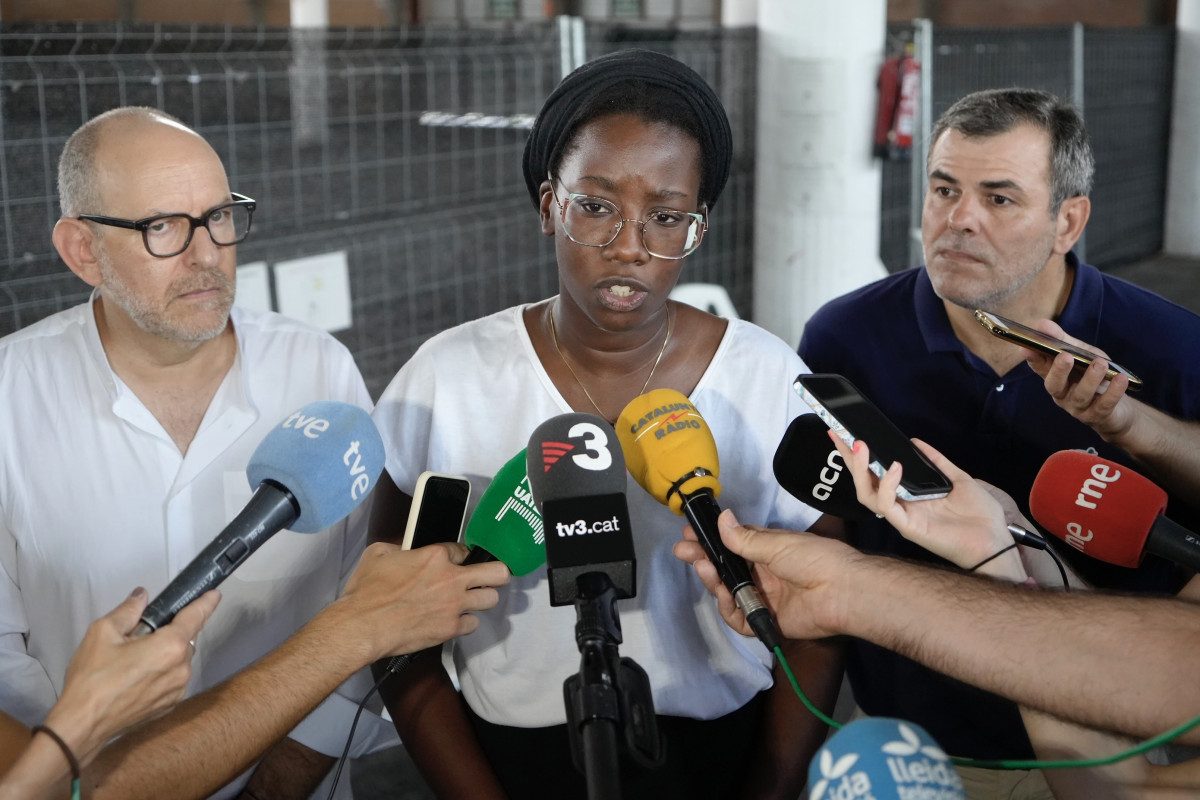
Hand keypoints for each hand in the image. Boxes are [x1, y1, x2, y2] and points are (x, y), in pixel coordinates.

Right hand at [46, 587, 219, 762]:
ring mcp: (177, 690)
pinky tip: (136, 678)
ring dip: (164, 655)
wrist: (82, 724)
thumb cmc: (92, 679)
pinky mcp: (169, 705)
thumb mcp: (103, 632)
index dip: (206, 603)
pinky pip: (172, 680)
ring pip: (178, 661)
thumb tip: (141, 597)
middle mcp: (181, 669)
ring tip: (132, 662)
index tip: (213, 595)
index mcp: (171, 646)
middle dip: (168, 633)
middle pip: (184, 639)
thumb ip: (128, 610)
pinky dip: (161, 674)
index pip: (196, 616)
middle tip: (139, 637)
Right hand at [333, 541, 509, 662]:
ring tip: (474, 598)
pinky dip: (466, 622)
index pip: (463, 549)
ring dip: (483, 597)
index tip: (459, 560)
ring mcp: (454, 605)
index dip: (461, 554)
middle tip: (491, 575)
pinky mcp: (450, 628)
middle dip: (497, 572)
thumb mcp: (378, 554)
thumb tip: (406, 550)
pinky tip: (455, 619)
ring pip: (491, 599)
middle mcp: (451, 579)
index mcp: (434, 556)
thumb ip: (399, 548)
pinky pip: (473, 624)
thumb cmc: (366, 593)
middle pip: (497, 572)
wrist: (362, 626)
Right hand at [673, 509, 856, 639]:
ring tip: (705, 569)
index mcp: (767, 550)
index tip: (690, 533)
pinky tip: (725, 597)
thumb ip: (744, 538)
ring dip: (714, 581)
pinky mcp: (766, 620)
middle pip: (726, 569)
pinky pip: (740, 618)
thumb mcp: (776, 544)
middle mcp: (762, 573)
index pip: (731, 544)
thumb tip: (721, 517)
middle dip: (704, 559)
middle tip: (683, 551)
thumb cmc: (814, 559)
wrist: (841, 592)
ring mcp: (763, 597)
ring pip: (728, 592)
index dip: (711, 540)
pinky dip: (729, 610)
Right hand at [829, 432, 1024, 579]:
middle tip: (841, 435)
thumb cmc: (979, 515)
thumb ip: (937, 462)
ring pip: (867, 494)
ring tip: (861, 446)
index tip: (846, 433)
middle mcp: (900, 506)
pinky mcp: (908, 527)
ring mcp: (902, 517)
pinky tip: (894, 467)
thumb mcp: (958, 479)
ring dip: (861, 469)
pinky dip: (887, 485)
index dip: (859, 456)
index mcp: (908, 495)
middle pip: (863, 483)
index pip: (875, 474)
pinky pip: (888, 506)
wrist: (995, 539)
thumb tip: (916, 442)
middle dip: (850, 459)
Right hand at [1021, 319, 1136, 441]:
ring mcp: (1078, 407)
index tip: (1027, 347)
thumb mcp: (1080, 354)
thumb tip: (1041, 324)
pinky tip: (1120, 379)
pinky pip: (1104, 404)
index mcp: (1054, 377)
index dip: (1032, 358)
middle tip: (1065, 356)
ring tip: (1100, 363)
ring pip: (1081, 395)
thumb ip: (1062, 340)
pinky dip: (1113, 392)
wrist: (1117, 408)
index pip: (1039, 367)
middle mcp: (1062, 394)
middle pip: (1054, 385)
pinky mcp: (1098, 416)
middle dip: (1058, 371)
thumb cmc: (1093, 375)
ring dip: (1090, 378)